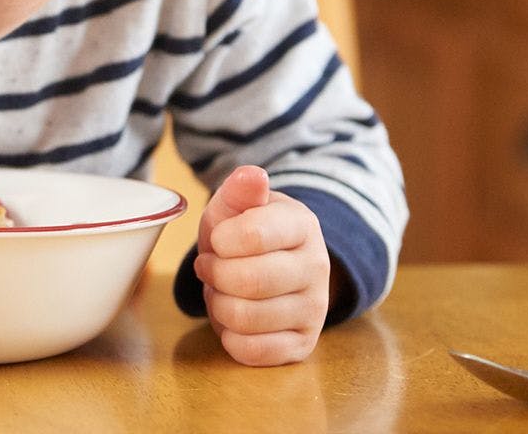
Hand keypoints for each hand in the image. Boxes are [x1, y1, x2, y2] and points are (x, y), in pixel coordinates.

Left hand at [193, 164, 329, 365]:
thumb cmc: (246, 233)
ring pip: (245, 318)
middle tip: (211, 266)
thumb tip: (251, 176)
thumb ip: (240, 190)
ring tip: (222, 290)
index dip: (220, 241)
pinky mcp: (302, 344)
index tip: (218, 240)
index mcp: (303, 225)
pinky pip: (252, 351)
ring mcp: (314, 310)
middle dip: (215, 274)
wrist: (272, 266)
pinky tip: (234, 319)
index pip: (253, 235)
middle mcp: (317, 268)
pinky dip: (229, 336)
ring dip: (218, 305)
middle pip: (248, 281)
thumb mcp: (237, 206)